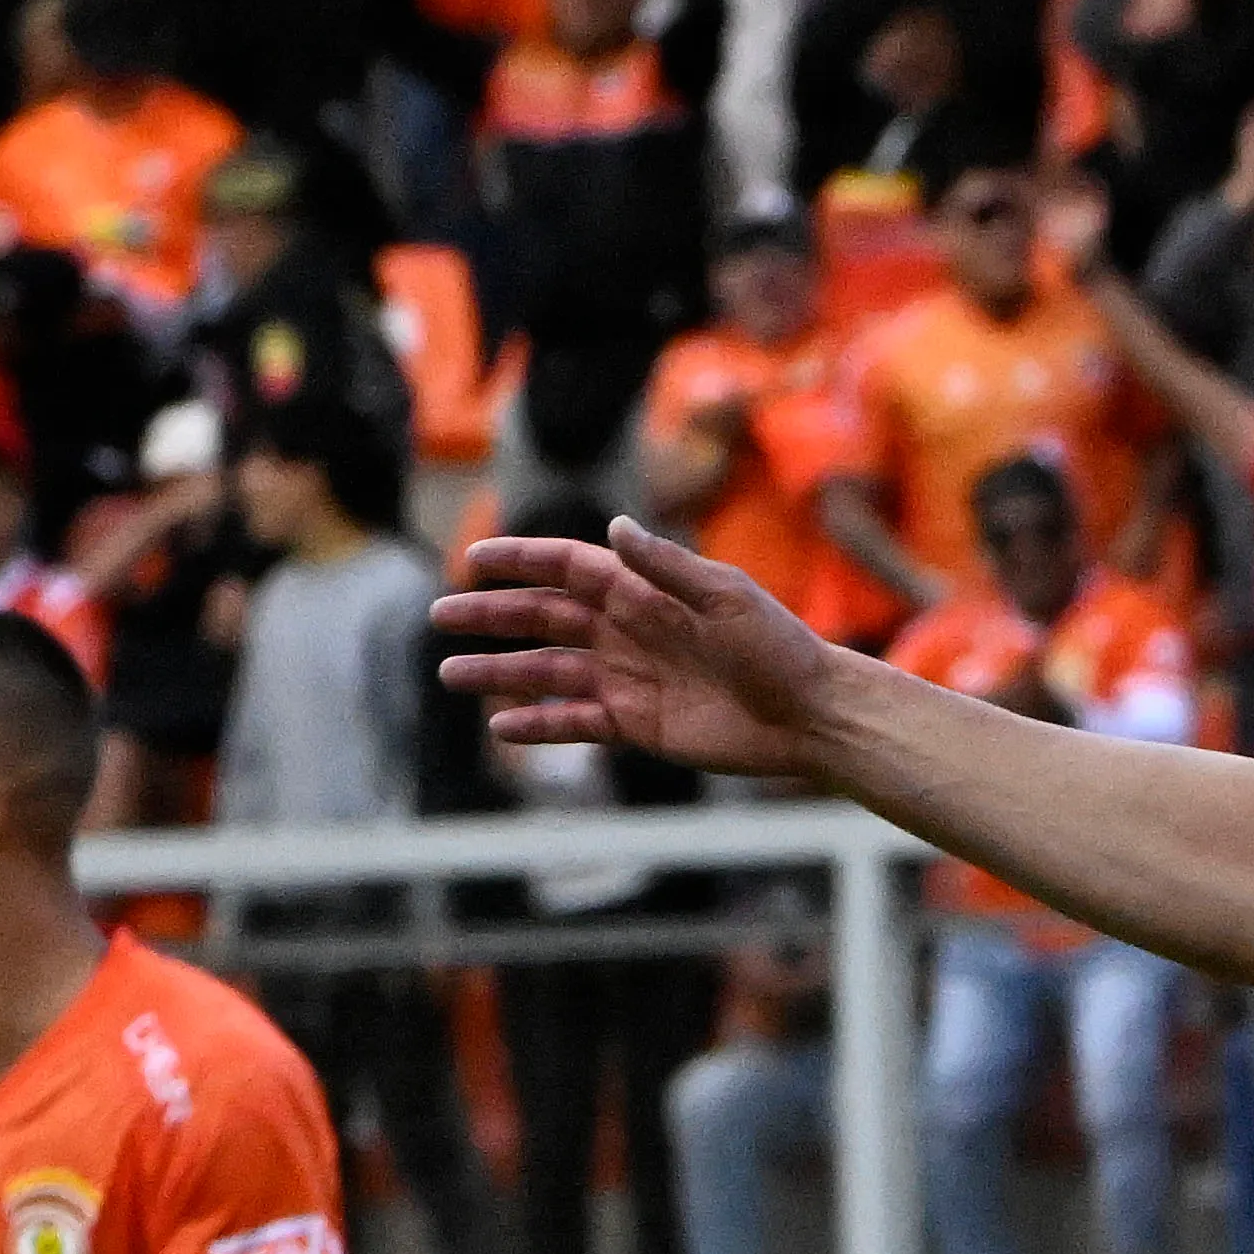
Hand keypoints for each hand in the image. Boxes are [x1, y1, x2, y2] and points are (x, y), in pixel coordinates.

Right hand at [441, 520, 848, 777]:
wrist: (811, 715)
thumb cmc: (779, 648)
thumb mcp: (726, 598)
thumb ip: (665, 566)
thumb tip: (612, 528)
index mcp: (644, 592)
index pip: (568, 568)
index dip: (520, 562)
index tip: (473, 559)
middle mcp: (628, 631)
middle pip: (544, 618)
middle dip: (492, 615)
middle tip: (441, 616)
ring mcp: (629, 678)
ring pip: (550, 671)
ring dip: (501, 673)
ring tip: (450, 674)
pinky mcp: (639, 725)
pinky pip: (577, 722)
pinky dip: (541, 725)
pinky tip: (502, 726)